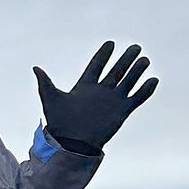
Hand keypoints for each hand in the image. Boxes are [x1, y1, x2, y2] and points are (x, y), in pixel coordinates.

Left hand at [33, 41, 157, 155]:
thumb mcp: (52, 100)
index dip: (103, 55)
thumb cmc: (60, 123)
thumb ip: (46, 83)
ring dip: (137, 71)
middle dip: (126, 59)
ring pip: (128, 81)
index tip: (110, 43)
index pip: (97, 65)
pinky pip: (137, 98)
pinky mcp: (122, 110)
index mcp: (85, 86)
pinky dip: (146, 90)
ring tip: (145, 60)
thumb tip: (35, 67)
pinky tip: (153, 80)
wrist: (72, 144)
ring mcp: (112, 100)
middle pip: (117, 70)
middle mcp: (101, 91)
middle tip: (135, 47)